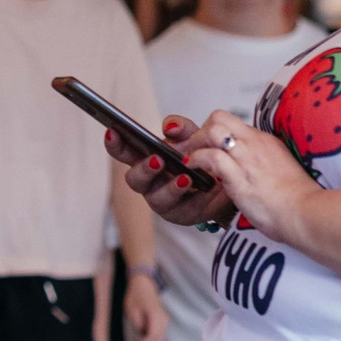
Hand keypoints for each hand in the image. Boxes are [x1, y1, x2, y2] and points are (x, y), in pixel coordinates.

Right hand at [106, 117, 235, 227]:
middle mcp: (150, 181)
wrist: (228, 179)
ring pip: (156, 198)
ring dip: (169, 187)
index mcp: (146, 158)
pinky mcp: (181, 213)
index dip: (115, 144)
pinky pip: (181, 207)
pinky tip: (193, 184)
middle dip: (143, 169)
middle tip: (157, 160)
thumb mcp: (194, 136)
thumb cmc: (202, 156)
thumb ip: (181, 128)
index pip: (124, 151)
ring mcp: (163, 199)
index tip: (112, 131)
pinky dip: (187, 196)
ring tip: (185, 177)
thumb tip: (169, 127)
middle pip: (134, 179)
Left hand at [123, 271, 167, 340]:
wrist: (144, 286)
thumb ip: (137, 323)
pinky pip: (158, 340)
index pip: (152, 336)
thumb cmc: (136, 296)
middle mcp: (164, 320)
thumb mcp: (131, 309)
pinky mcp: (161, 326)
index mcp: (156, 315)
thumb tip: (142, 336)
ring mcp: (164, 324)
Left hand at [182, 110, 322, 246]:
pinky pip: (211, 157)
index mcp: (265, 141)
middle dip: (201, 131)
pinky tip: (193, 168)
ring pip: (212, 131)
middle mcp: (254, 144)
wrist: (305, 212)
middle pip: (219, 117)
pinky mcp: (239, 176)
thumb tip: (252, 167)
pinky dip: (197, 160)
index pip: (232, 121)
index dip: (215, 131)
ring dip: (195, 144)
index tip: (208, 146)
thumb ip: (263, 162)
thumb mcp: (280, 169)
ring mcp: (246, 158)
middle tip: (195, 150)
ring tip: (191, 159)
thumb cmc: (296, 200)